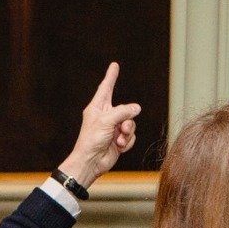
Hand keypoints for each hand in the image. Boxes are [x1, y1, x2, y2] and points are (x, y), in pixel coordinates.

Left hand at [57, 63, 141, 187]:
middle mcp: (106, 116)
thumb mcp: (106, 121)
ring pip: (131, 123)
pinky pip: (131, 136)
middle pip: (125, 109)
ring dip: (127, 132)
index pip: (106, 88)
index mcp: (97, 108)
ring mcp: (113, 128)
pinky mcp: (119, 139)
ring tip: (118, 139)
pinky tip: (119, 146)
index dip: (111, 76)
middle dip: (126, 119)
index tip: (114, 65)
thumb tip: (137, 108)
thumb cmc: (91, 140)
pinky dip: (127, 141)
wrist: (91, 162)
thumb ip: (123, 111)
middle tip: (121, 127)